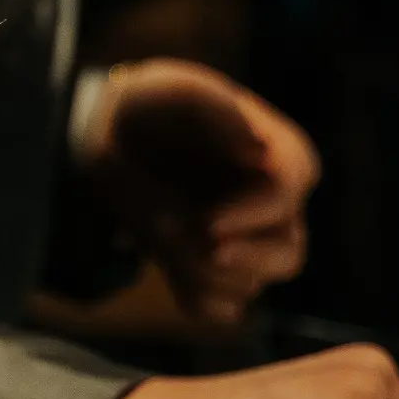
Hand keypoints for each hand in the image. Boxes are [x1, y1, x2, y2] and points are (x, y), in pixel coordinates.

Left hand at [82, 59, 318, 324]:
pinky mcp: (210, 269)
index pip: (293, 188)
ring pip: (251, 284)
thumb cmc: (148, 103)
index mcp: (274, 150)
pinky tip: (161, 264)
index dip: (258, 214)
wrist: (105, 132)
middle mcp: (268, 202)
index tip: (209, 224)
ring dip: (203, 271)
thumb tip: (257, 153)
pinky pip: (218, 307)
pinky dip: (193, 296)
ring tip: (160, 234)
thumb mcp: (175, 91)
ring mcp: (242, 241)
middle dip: (242, 260)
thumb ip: (217, 112)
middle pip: (288, 254)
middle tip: (196, 246)